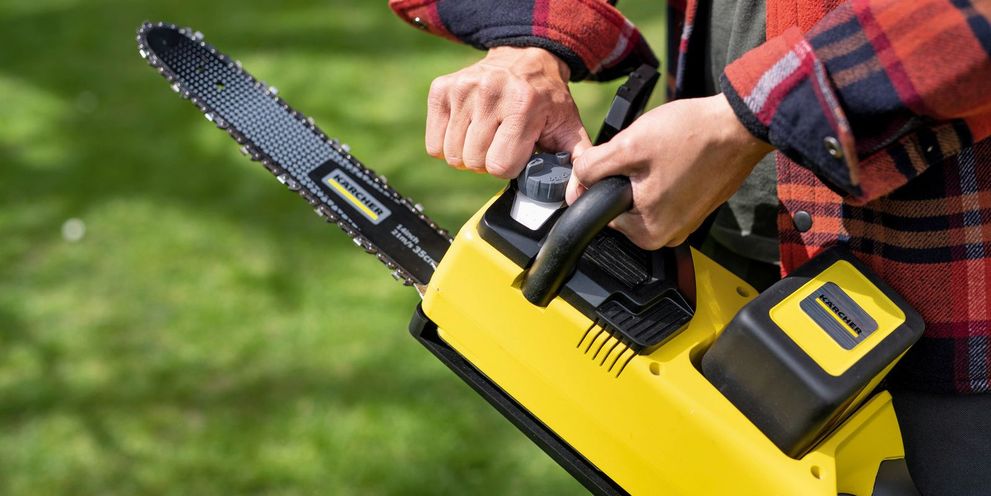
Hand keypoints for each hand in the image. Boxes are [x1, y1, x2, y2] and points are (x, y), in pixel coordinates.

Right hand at [426, 46, 590, 177]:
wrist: (526, 57)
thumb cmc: (546, 99)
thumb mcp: (569, 129)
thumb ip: (578, 164)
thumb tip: (574, 198)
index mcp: (523, 105)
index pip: (500, 166)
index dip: (509, 167)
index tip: (518, 152)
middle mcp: (489, 93)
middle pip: (474, 163)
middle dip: (488, 161)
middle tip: (501, 144)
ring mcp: (462, 90)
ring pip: (452, 156)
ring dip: (468, 155)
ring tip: (486, 136)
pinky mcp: (442, 90)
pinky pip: (434, 145)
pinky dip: (448, 144)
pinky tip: (467, 130)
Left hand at [567, 94, 773, 249]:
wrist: (739, 125)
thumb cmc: (692, 136)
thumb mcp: (628, 146)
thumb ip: (592, 168)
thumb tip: (575, 182)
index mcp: (647, 233)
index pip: (602, 209)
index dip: (601, 177)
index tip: (620, 156)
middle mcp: (667, 236)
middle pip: (624, 203)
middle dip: (627, 175)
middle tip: (647, 152)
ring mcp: (685, 223)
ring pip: (645, 195)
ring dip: (647, 172)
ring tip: (665, 153)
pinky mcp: (697, 208)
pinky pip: (667, 192)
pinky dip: (667, 173)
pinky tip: (678, 157)